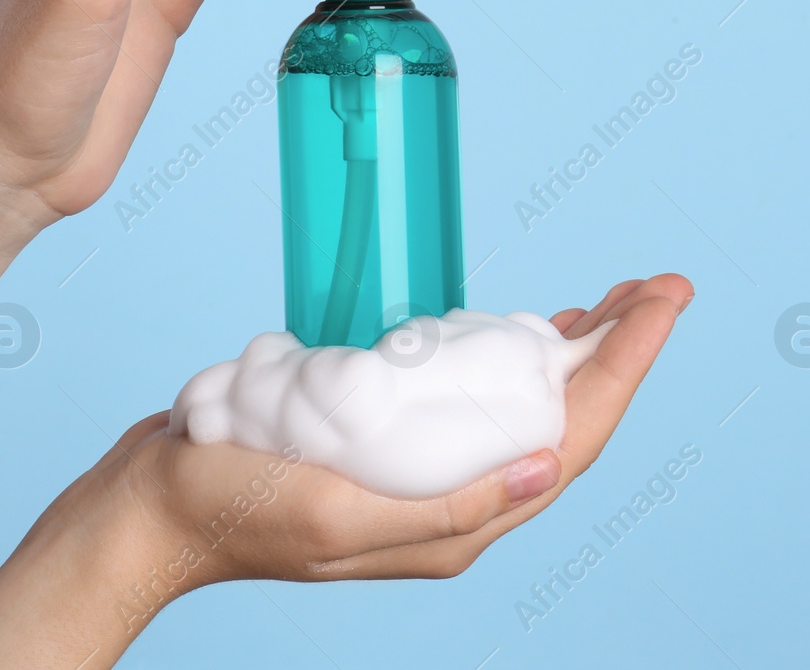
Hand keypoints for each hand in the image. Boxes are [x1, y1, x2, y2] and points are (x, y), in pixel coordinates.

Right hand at [132, 274, 692, 586]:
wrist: (148, 510)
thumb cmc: (230, 510)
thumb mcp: (340, 519)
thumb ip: (447, 512)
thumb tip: (548, 472)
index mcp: (457, 524)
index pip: (572, 439)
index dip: (626, 368)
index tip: (661, 302)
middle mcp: (455, 499)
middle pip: (564, 418)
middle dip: (620, 350)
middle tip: (656, 284)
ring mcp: (426, 468)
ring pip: (528, 405)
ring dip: (578, 352)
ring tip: (616, 300)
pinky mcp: (394, 436)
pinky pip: (478, 393)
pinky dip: (515, 355)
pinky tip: (528, 326)